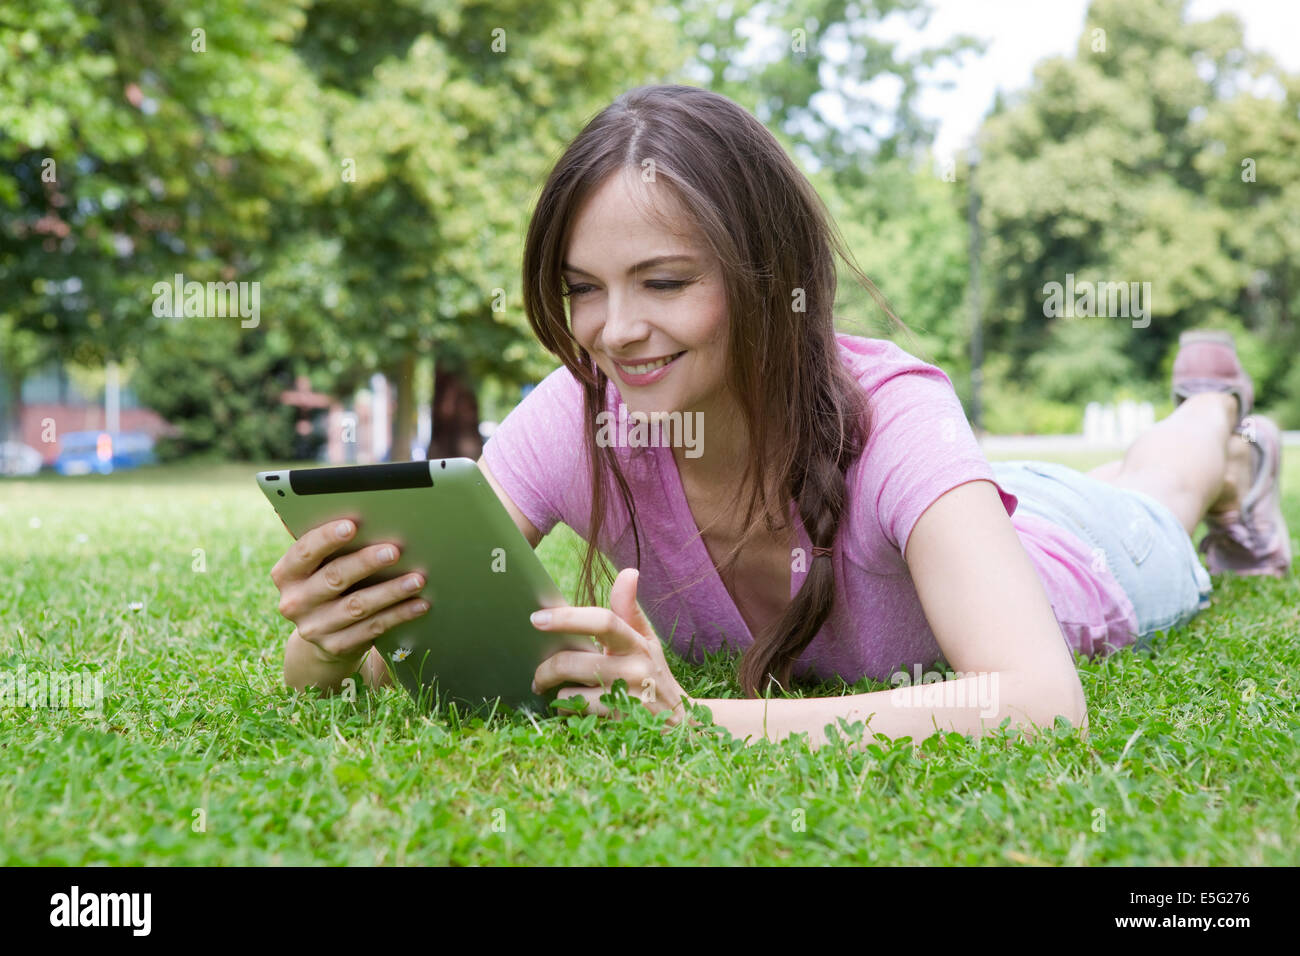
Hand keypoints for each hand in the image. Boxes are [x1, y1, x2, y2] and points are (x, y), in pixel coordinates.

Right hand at [271, 518, 429, 665]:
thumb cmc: (327, 583)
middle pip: (334, 578)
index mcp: (286, 574)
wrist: (322, 635)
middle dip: (366, 562)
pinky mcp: (337, 645)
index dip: (327, 537)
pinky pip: (373, 627)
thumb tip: (356, 510)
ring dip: (391, 591)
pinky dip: (400, 614)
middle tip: (394, 551)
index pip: (304, 552)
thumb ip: (328, 544)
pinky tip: (419, 603)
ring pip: (358, 606)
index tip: (352, 525)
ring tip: (417, 579)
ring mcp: (315, 627)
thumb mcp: (318, 566)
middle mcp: (295, 602)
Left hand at [530, 568, 687, 723]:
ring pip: (572, 692)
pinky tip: (573, 708)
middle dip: (546, 669)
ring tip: (557, 691)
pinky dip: (569, 709)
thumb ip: (628, 609)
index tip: (537, 618)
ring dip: (558, 692)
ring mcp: (628, 698)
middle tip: (537, 675)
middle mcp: (634, 668)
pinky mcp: (621, 722)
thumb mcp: (646, 640)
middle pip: (575, 662)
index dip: (568, 618)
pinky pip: (579, 713)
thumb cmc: (653, 673)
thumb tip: (629, 572)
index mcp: (636, 643)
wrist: (678, 722)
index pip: (603, 621)